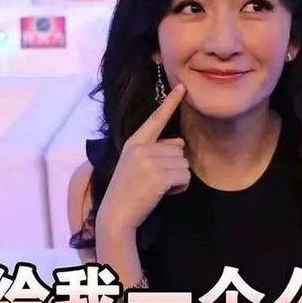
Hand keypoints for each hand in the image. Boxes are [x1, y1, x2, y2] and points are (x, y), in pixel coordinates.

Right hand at [97, 83, 188, 232]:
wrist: (116, 215)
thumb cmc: (128, 190)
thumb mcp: (138, 165)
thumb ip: (158, 150)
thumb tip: (180, 142)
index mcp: (135, 142)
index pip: (156, 119)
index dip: (170, 102)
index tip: (182, 87)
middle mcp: (141, 148)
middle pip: (179, 150)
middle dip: (174, 167)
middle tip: (155, 181)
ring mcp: (149, 162)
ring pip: (184, 164)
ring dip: (178, 178)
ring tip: (158, 187)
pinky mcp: (159, 177)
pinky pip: (185, 177)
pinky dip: (180, 187)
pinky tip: (164, 193)